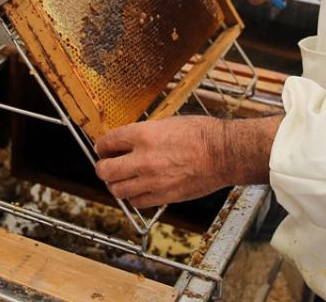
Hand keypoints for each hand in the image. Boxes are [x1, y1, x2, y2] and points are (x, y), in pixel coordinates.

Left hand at [94, 115, 281, 207]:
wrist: (224, 153)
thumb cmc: (202, 134)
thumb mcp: (168, 123)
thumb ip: (145, 133)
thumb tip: (128, 141)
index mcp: (143, 135)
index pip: (107, 142)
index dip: (101, 145)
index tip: (102, 148)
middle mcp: (143, 159)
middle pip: (105, 170)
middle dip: (102, 167)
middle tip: (106, 165)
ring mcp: (152, 180)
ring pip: (117, 189)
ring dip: (115, 184)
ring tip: (120, 179)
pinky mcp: (164, 196)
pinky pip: (137, 202)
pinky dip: (133, 197)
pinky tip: (138, 189)